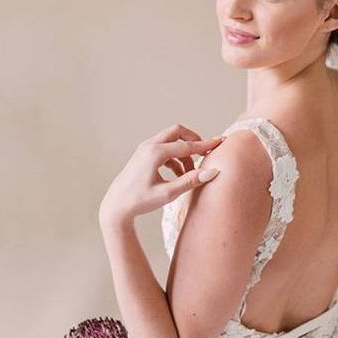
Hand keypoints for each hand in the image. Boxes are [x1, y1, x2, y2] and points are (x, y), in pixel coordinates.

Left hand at [99, 123, 225, 226]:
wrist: (116, 205)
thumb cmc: (139, 201)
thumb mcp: (168, 194)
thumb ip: (190, 181)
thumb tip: (212, 172)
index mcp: (155, 153)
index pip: (187, 145)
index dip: (206, 145)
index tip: (221, 142)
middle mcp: (149, 146)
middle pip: (178, 132)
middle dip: (193, 141)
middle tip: (205, 154)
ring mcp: (145, 149)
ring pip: (171, 140)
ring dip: (184, 153)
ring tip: (189, 173)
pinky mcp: (143, 154)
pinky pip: (165, 148)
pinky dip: (175, 157)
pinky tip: (179, 175)